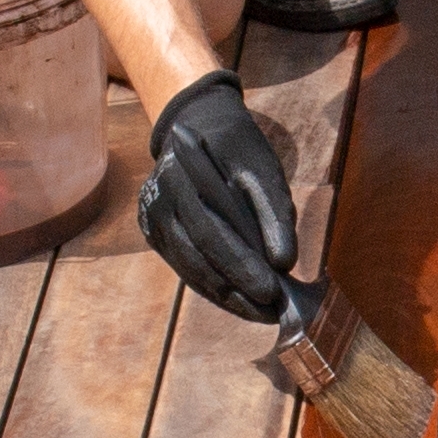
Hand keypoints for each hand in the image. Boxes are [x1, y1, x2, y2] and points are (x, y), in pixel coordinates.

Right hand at [139, 72, 305, 323]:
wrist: (196, 123)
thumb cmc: (235, 146)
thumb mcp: (262, 166)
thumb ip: (274, 211)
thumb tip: (285, 262)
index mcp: (181, 178)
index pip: (212, 232)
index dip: (242, 266)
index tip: (273, 291)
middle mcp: (159, 201)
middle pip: (198, 258)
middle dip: (237, 291)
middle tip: (271, 313)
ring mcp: (153, 219)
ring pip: (190, 270)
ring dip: (226, 297)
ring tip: (261, 313)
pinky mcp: (156, 233)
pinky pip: (185, 267)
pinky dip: (213, 287)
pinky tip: (239, 300)